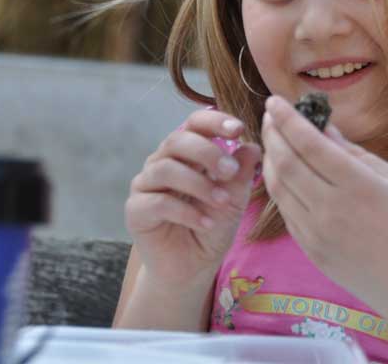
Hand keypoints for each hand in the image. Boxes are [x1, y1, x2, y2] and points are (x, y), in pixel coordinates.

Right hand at [125, 109, 261, 287]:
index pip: (194, 124)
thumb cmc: (213, 225)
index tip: (238, 129)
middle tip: (231, 171)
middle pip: (177, 140)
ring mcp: (146, 185)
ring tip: (223, 202)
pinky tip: (207, 223)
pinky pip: (158, 202)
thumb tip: (252, 146)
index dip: (214, 121)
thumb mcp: (235, 198)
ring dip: (199, 184)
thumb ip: (242, 172)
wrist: (194, 266)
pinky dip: (187, 212)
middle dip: (207, 152)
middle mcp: (162, 162)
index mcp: (187, 152)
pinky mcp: (136, 211)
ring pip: (166, 169)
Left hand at [261, 95, 387, 317]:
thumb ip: (354, 153)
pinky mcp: (309, 249)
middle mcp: (330, 208)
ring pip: (278, 187)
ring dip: (269, 158)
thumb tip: (323, 127)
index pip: (310, 144)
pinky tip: (282, 171)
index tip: (275, 101)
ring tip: (272, 139)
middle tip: (269, 115)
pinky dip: (278, 186)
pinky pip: (285, 210)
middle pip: (286, 162)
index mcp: (357, 185)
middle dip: (272, 133)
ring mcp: (316, 232)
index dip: (288, 119)